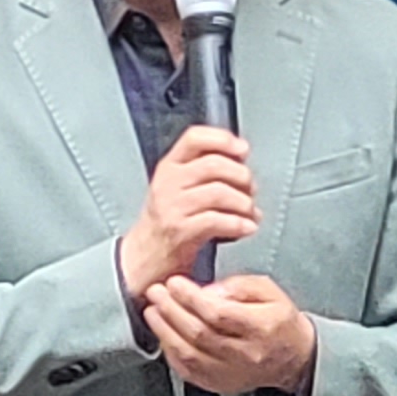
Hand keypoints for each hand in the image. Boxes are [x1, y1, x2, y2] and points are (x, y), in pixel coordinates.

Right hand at [118, 123, 261, 297]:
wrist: (144, 257)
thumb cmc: (167, 222)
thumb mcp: (177, 188)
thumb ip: (203, 172)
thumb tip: (242, 164)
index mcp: (169, 166)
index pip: (195, 138)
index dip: (223, 140)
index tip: (243, 150)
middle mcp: (168, 182)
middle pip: (214, 165)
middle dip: (242, 176)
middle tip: (252, 190)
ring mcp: (172, 206)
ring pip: (219, 192)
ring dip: (244, 203)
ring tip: (250, 212)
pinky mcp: (180, 230)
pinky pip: (218, 220)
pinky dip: (239, 224)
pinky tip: (247, 227)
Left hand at [145, 272, 315, 395]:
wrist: (293, 358)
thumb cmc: (279, 321)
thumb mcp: (268, 291)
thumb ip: (238, 286)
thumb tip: (208, 290)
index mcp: (262, 327)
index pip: (219, 313)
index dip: (191, 298)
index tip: (175, 283)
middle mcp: (247, 354)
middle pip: (200, 334)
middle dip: (171, 310)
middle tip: (156, 293)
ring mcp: (232, 373)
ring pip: (190, 355)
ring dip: (165, 332)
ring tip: (152, 311)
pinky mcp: (221, 384)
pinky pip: (188, 371)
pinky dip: (171, 353)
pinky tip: (163, 335)